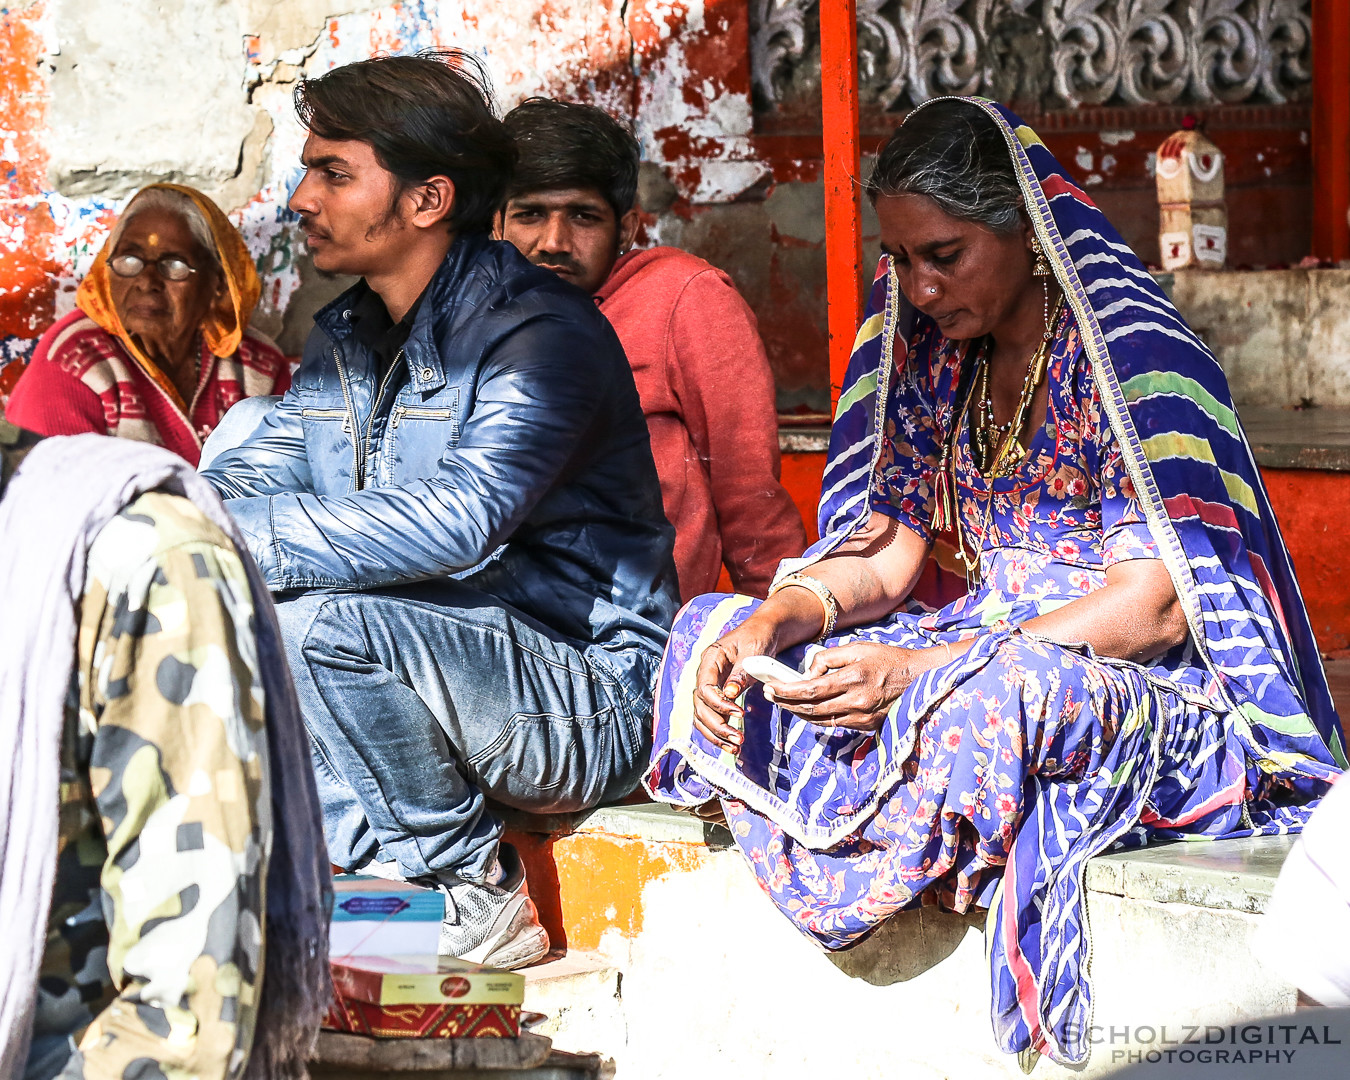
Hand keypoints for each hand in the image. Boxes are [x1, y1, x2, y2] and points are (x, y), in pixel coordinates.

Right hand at [691, 619, 779, 754]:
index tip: (739, 714)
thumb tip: (730, 694)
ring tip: (735, 746)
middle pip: (700, 706)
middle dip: (717, 725)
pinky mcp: (721, 695)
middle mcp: (706, 673)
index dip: (718, 704)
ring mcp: (712, 685)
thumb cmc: (759, 636)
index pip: (704, 687)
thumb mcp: (753, 651)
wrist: (766, 631)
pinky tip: (732, 743)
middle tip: (737, 739)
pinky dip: (720, 731)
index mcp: (710, 659)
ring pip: (703, 715)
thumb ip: (741, 673)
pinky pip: (713, 716)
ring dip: (716, 733)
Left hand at [764, 643, 930, 731]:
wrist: (921, 678)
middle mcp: (857, 702)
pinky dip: (818, 718)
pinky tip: (807, 710)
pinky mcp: (868, 726)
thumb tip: (809, 672)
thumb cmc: (888, 659)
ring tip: (784, 703)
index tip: (771, 688)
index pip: (810, 690)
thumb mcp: (858, 648)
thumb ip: (829, 657)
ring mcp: (863, 717)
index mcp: (853, 679)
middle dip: (786, 703)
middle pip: (811, 709)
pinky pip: (836, 725)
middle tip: (771, 696)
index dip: (787, 691)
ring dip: (799, 713)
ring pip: (821, 721)